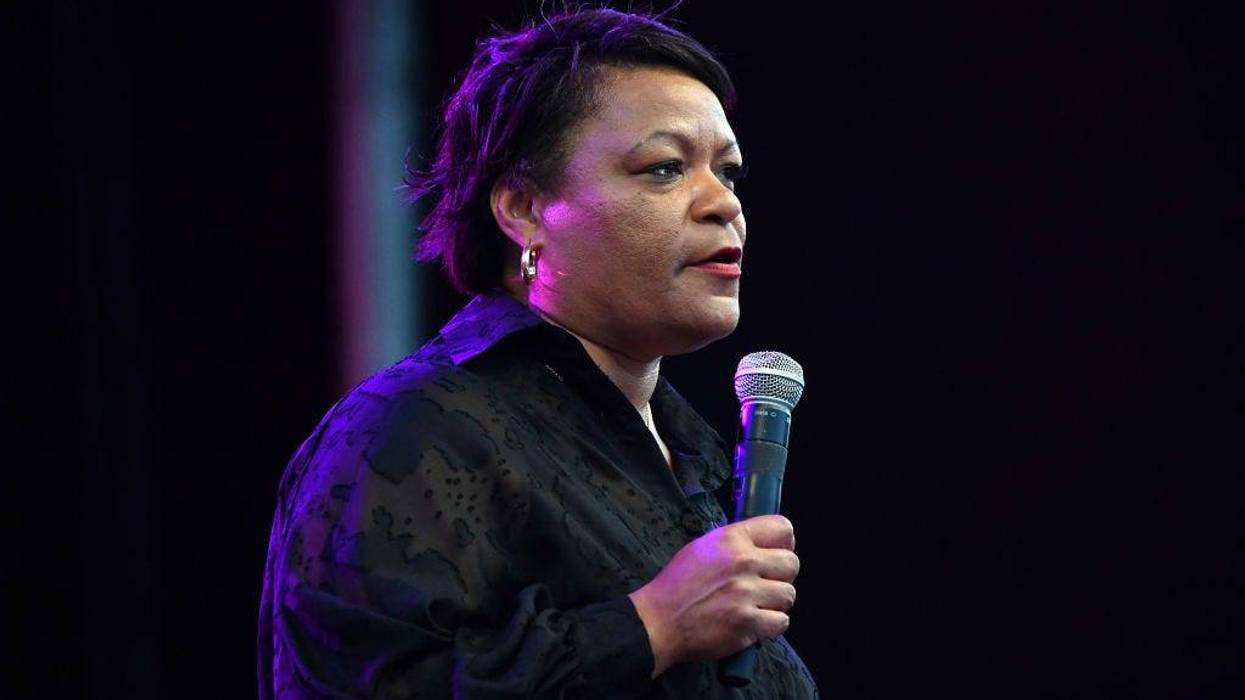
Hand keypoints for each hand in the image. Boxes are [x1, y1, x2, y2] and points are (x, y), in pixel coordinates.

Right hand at [627, 514, 799, 677]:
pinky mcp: (747, 624)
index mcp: (732, 539)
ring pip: (788, 595)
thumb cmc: (678, 584)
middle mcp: (743, 562)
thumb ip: (736, 543)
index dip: (784, 542)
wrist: (658, 621)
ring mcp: (746, 594)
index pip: (782, 528)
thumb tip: (765, 545)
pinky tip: (754, 622)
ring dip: (775, 602)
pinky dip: (770, 625)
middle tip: (765, 584)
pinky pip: (781, 622)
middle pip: (792, 563)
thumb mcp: (703, 547)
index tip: (776, 553)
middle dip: (782, 575)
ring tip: (756, 605)